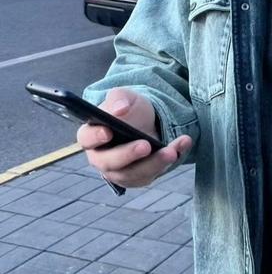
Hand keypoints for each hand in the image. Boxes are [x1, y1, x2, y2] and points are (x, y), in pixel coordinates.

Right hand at [76, 88, 192, 188]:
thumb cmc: (128, 109)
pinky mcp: (141, 176)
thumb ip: (118, 99)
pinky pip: (154, 173)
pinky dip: (171, 158)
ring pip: (135, 174)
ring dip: (155, 163)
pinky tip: (183, 143)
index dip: (95, 136)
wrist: (146, 120)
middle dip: (129, 155)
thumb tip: (119, 110)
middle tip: (145, 145)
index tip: (108, 131)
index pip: (87, 139)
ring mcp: (121, 171)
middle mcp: (103, 158)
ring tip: (171, 151)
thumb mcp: (124, 96)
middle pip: (111, 163)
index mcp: (92, 135)